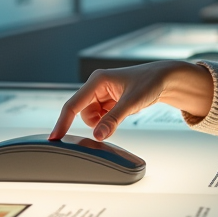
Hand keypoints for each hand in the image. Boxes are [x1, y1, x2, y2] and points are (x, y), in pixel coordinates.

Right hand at [50, 61, 214, 141]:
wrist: (164, 79)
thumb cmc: (149, 83)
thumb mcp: (132, 103)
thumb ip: (114, 120)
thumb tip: (98, 136)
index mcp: (97, 80)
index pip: (73, 104)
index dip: (62, 122)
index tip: (54, 137)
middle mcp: (96, 85)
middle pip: (83, 113)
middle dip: (97, 121)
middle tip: (118, 117)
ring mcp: (101, 93)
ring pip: (92, 117)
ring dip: (103, 121)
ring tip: (123, 112)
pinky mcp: (108, 100)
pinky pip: (101, 116)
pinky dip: (109, 120)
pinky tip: (123, 111)